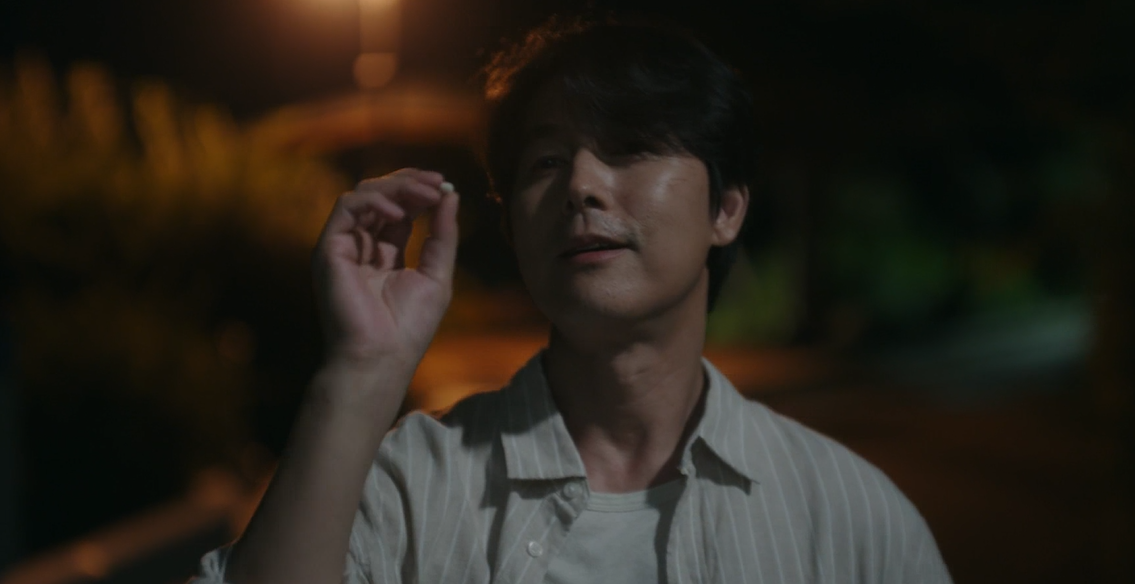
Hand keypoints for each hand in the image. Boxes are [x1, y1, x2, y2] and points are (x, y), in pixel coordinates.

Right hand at [311, 168, 458, 373]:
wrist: (380, 357)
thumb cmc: (408, 327)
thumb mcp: (437, 274)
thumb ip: (443, 235)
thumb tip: (451, 195)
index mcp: (385, 253)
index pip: (399, 208)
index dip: (419, 192)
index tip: (444, 185)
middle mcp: (361, 245)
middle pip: (381, 196)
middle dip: (410, 183)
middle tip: (438, 182)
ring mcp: (344, 245)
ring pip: (364, 194)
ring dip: (397, 187)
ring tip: (426, 194)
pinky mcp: (329, 248)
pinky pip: (347, 207)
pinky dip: (374, 201)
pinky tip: (400, 214)